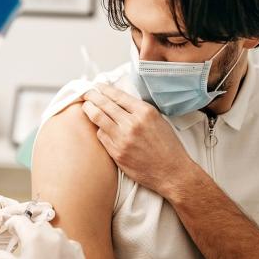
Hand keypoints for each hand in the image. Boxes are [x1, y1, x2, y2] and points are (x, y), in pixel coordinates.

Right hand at [0, 216, 85, 258]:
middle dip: (32, 232)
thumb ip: (5, 258)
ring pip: (58, 234)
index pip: (21, 222)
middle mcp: (53, 237)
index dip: (13, 224)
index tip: (11, 228)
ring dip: (49, 239)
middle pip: (40, 226)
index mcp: (34, 237)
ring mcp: (69, 247)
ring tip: (42, 252)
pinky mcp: (80, 258)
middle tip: (25, 242)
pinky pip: (72, 247)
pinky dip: (65, 249)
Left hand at [81, 83, 195, 195]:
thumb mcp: (159, 120)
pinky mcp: (117, 153)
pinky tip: (100, 127)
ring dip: (90, 110)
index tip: (98, 86)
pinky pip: (101, 136)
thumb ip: (139, 110)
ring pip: (98, 118)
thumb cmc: (168, 147)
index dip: (105, 89)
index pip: (118, 95)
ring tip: (86, 106)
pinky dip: (99, 129)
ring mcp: (123, 139)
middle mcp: (132, 123)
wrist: (172, 172)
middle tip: (87, 93)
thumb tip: (120, 101)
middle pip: (104, 104)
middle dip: (92, 96)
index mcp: (145, 112)